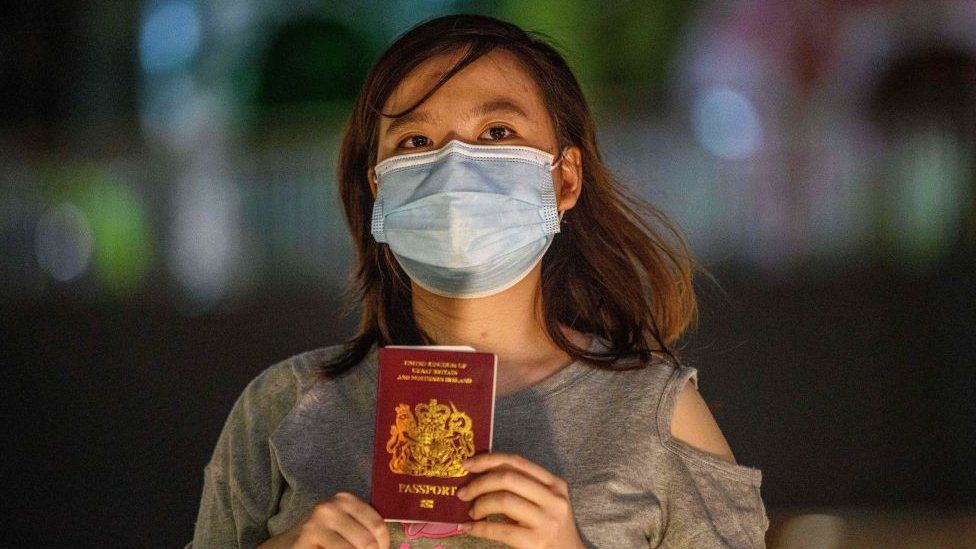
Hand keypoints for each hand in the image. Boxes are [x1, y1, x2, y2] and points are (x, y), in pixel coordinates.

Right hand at [256, 492, 388, 548]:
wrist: (285, 546)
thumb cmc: (321, 537)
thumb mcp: (343, 524)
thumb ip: (365, 529)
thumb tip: (385, 546)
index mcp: (345, 500)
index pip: (378, 526)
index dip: (383, 546)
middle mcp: (330, 507)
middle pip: (367, 542)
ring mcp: (315, 524)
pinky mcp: (304, 540)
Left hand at [455, 452, 584, 548]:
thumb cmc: (550, 528)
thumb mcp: (543, 502)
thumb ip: (520, 487)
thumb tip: (479, 475)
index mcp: (554, 483)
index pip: (517, 462)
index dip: (488, 460)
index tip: (467, 464)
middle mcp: (553, 498)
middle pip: (508, 478)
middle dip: (479, 483)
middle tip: (463, 493)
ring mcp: (547, 520)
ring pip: (504, 500)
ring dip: (480, 505)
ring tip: (472, 513)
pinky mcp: (536, 541)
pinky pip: (500, 529)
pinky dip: (479, 528)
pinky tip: (470, 528)